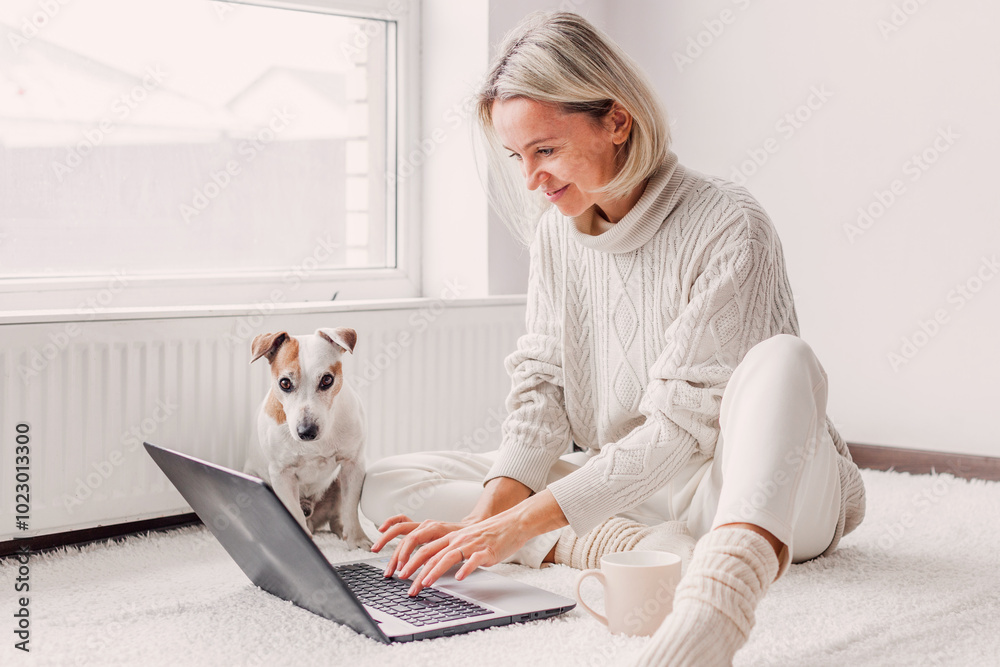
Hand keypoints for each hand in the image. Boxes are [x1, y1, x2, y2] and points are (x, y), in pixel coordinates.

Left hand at [371, 489, 567, 595]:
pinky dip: (466, 568)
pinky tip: (461, 577)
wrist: (513, 523)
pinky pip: (474, 560)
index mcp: (451, 537)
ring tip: (425, 583)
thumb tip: (434, 565)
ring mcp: (471, 545)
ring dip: (434, 571)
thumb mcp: (465, 540)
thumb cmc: (489, 534)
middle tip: (406, 585)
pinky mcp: (486, 551)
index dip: (409, 560)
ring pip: (448, 557)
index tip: (400, 573)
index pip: (424, 548)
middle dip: (415, 569)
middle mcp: (458, 540)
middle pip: (430, 553)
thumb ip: (451, 550)